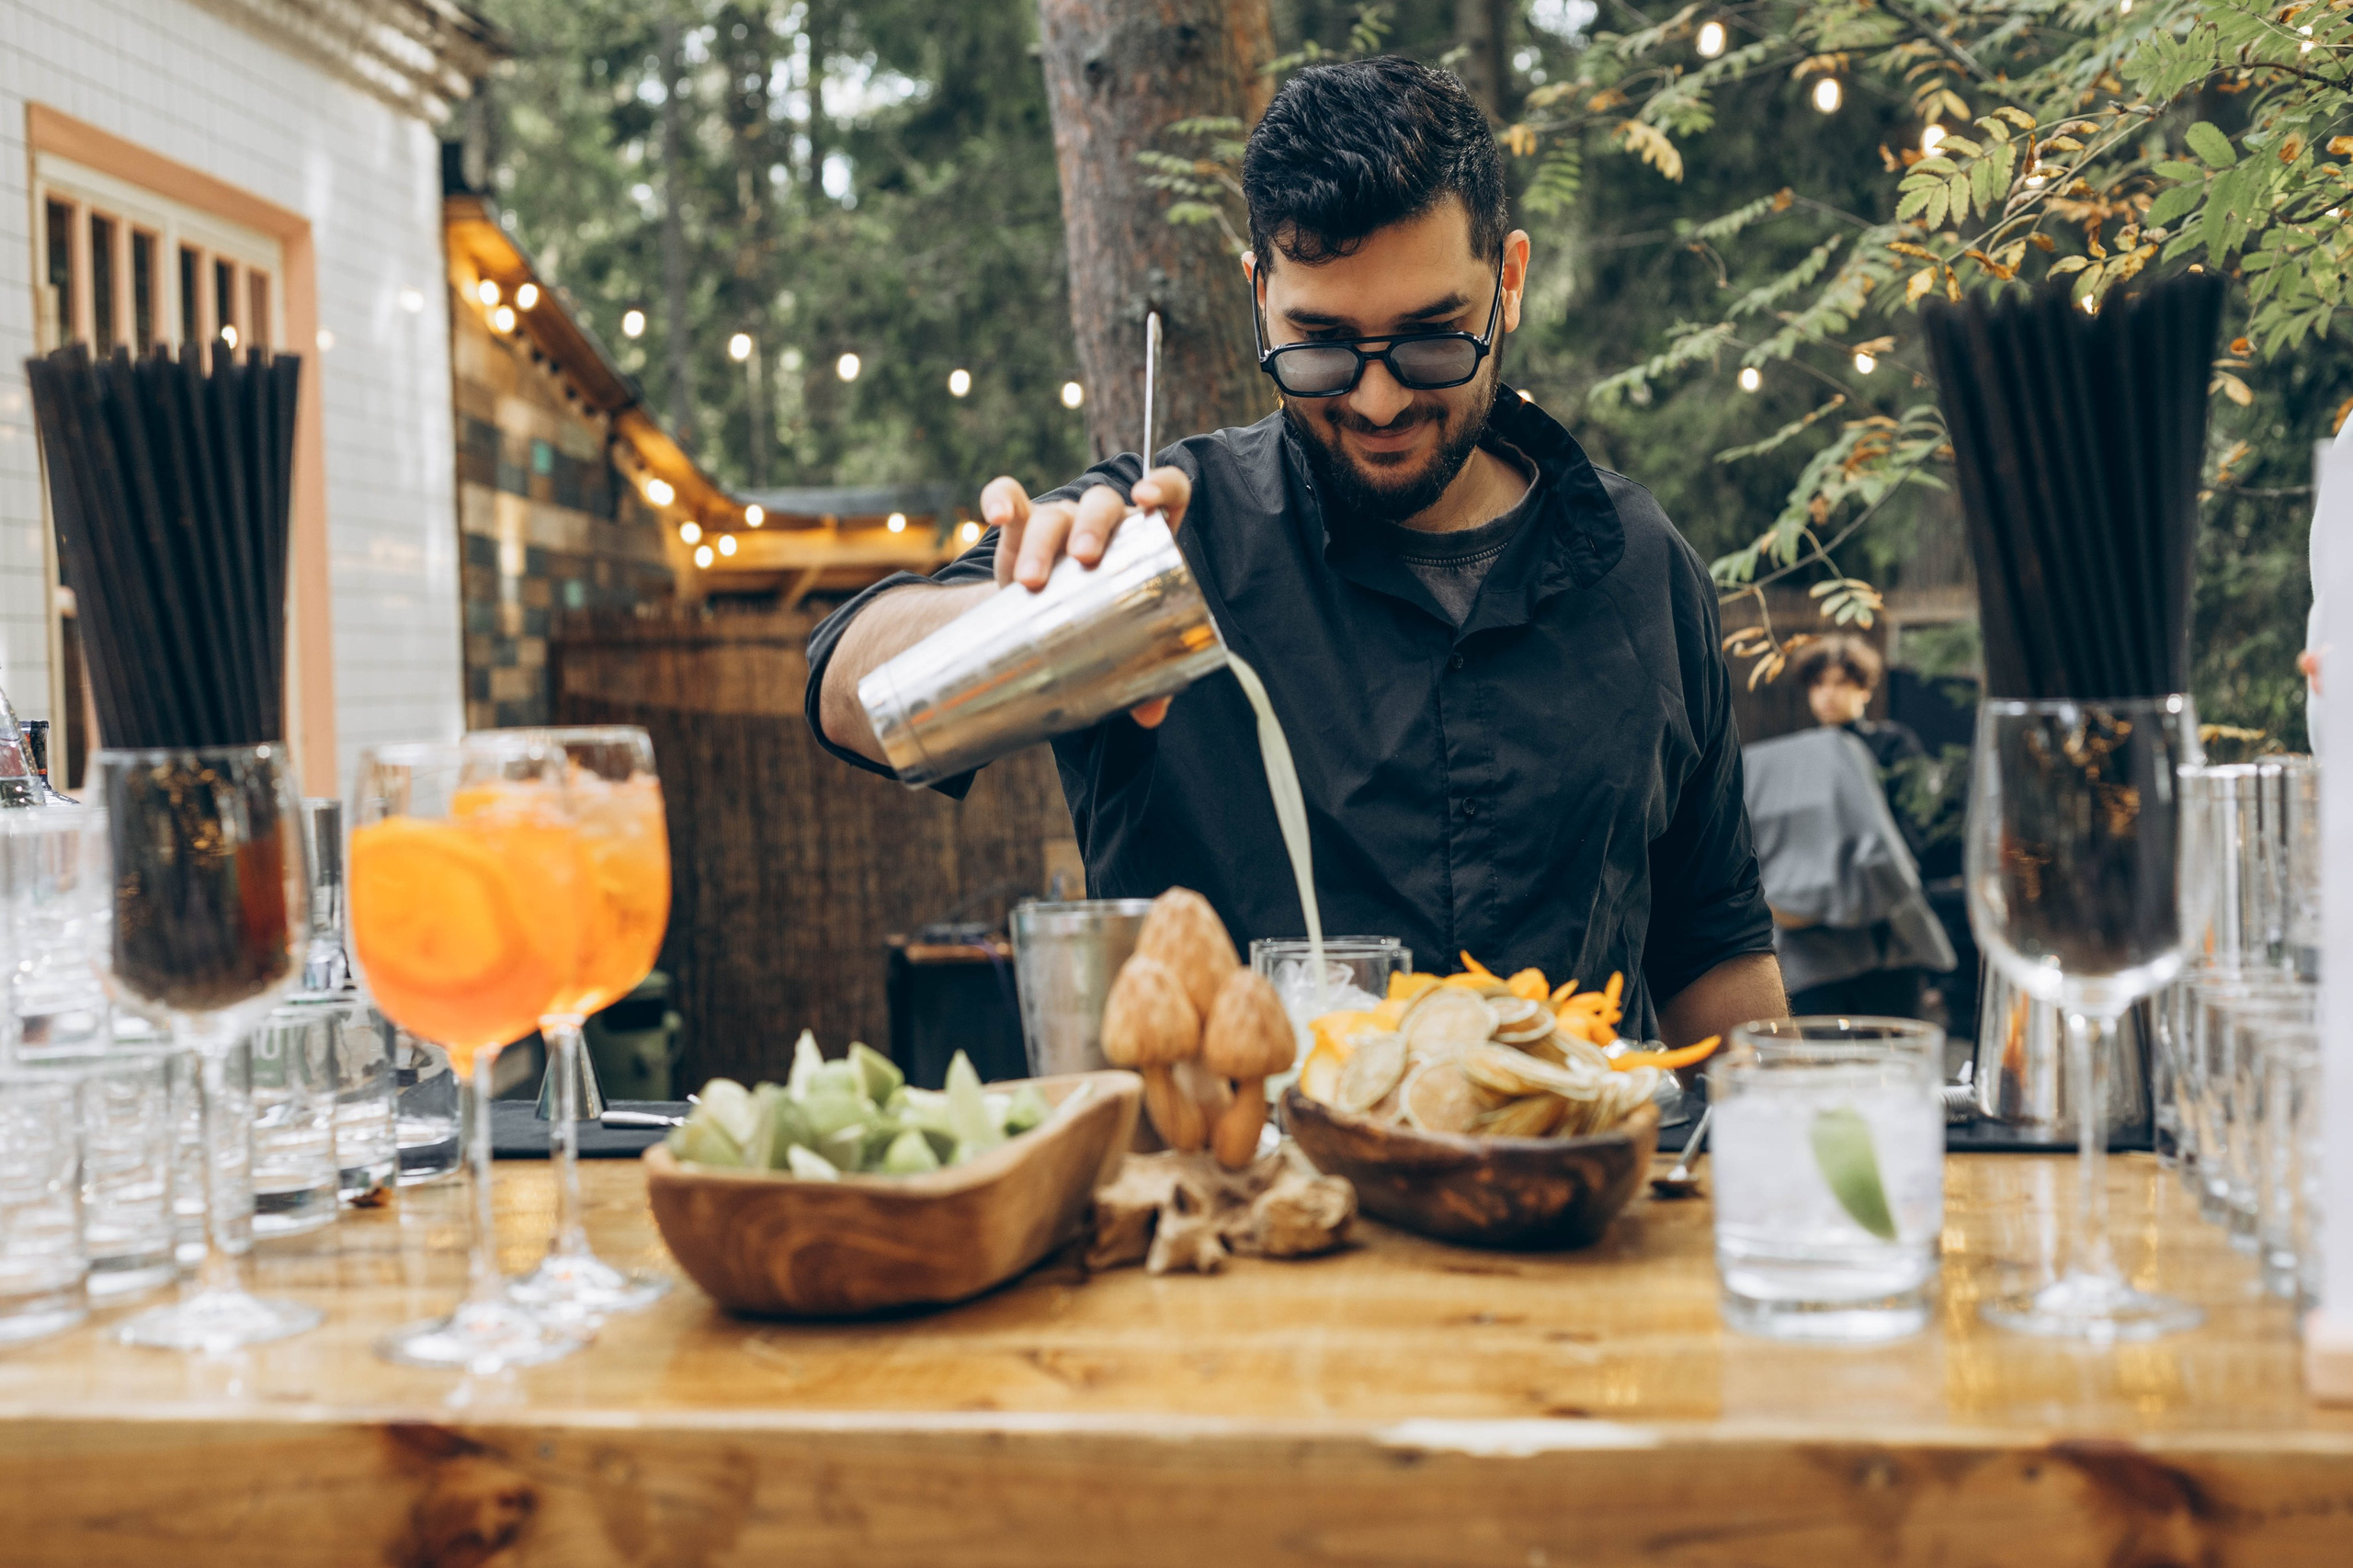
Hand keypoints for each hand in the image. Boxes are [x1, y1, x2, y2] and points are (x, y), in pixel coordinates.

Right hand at [977, 466, 1193, 727]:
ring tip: (1031, 582)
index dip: (1164, 485)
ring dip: (1042, 542)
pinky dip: (1001, 499)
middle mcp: (1104, 524)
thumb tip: (1151, 714)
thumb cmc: (1100, 634)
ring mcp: (1061, 522)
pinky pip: (1008, 497)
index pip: (1170, 494)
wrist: (1047, 631)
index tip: (1148, 500)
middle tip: (1083, 560)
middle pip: (1102, 504)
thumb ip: (1146, 679)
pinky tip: (997, 516)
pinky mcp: (1020, 529)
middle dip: (1092, 527)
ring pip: (1053, 513)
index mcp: (1145, 542)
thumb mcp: (1125, 651)